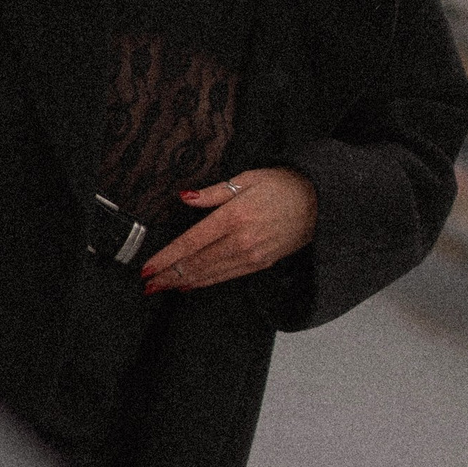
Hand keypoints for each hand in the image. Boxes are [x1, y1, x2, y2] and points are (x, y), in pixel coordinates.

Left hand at [140, 167, 317, 294]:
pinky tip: (190, 285)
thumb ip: (212, 192)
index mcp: (234, 217)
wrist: (320, 203)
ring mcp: (252, 256)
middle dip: (169, 275)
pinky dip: (205, 282)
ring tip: (161, 288)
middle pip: (196, 263)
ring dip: (182, 282)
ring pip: (209, 274)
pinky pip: (226, 277)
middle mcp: (241, 240)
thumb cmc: (282, 185)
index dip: (167, 258)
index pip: (191, 242)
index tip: (147, 268)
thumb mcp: (247, 178)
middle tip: (147, 285)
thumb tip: (184, 197)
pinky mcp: (261, 264)